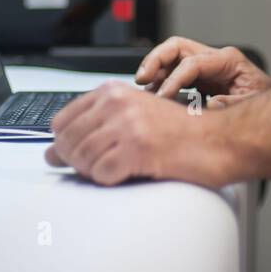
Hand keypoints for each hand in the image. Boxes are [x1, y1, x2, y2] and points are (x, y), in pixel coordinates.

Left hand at [44, 81, 235, 186]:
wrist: (217, 140)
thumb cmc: (180, 131)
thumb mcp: (134, 118)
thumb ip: (94, 129)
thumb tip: (53, 153)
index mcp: (113, 92)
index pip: (62, 120)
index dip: (64, 143)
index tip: (74, 154)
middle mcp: (117, 104)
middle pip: (68, 141)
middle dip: (76, 161)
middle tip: (97, 167)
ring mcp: (127, 125)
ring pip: (82, 159)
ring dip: (93, 172)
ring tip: (114, 170)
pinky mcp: (137, 149)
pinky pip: (102, 174)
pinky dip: (109, 180)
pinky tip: (124, 174)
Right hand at [135, 36, 270, 108]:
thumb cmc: (266, 101)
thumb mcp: (254, 103)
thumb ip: (233, 104)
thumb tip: (212, 105)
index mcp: (228, 60)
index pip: (192, 63)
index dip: (174, 79)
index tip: (162, 97)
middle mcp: (215, 59)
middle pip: (177, 47)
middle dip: (156, 60)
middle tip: (141, 78)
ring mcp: (207, 67)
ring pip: (172, 57)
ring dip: (154, 69)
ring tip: (142, 87)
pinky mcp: (201, 79)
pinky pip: (175, 72)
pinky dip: (161, 80)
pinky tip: (153, 95)